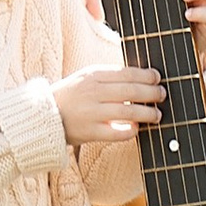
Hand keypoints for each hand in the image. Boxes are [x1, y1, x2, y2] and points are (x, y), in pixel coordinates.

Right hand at [52, 56, 166, 144]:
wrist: (44, 116)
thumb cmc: (70, 96)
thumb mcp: (85, 78)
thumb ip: (108, 77)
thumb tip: (140, 77)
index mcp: (92, 75)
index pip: (126, 73)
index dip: (146, 75)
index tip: (157, 78)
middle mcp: (93, 92)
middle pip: (131, 90)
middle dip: (151, 93)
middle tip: (162, 95)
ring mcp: (92, 112)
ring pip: (128, 111)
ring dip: (147, 113)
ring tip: (157, 115)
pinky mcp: (91, 132)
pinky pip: (117, 133)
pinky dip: (131, 130)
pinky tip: (137, 128)